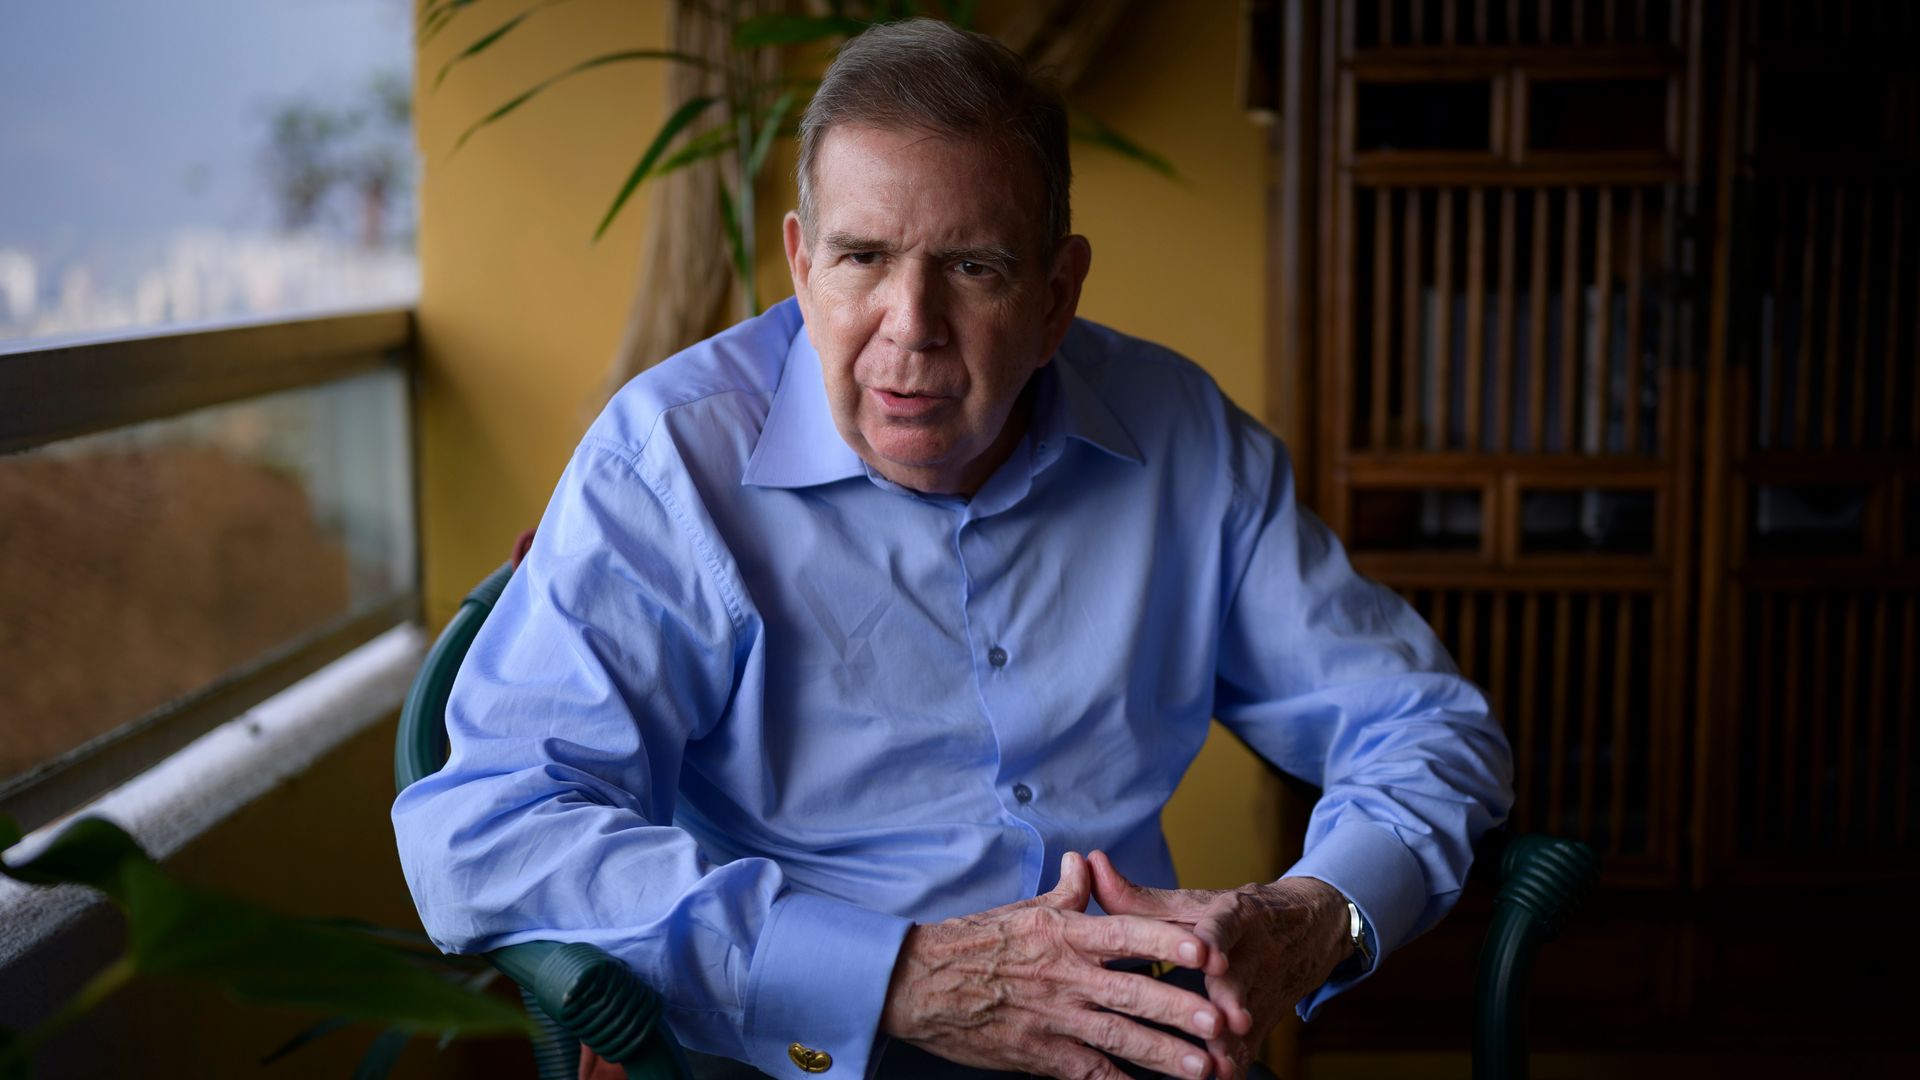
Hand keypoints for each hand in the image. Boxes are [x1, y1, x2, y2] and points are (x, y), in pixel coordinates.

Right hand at [880, 851, 1225, 1079]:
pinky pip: (1088, 1073)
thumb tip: (1087, 863)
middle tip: (1220, 1020)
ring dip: (1163, 1055)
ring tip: (1204, 1068)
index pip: (1124, 933)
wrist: (919, 984)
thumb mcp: (1022, 910)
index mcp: (1063, 935)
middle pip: (1132, 991)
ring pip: (1119, 1037)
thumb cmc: (973, 943)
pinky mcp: (1039, 1054)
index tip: (1204, 949)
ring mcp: (1054, 1019)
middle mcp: (1065, 976)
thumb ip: (1065, 893)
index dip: (1166, 940)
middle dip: (1179, 1007)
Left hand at [1087, 851, 1352, 1079]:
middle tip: (1223, 1020)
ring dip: (1233, 1039)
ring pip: (1247, 1014)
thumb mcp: (1190, 904)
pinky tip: (1221, 1078)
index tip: (1208, 956)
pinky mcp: (1264, 1018)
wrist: (1306, 931)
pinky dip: (1236, 1062)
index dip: (1216, 939)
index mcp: (1235, 914)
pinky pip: (1250, 1044)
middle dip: (1231, 998)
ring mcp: (1263, 987)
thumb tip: (1090, 862)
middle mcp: (1254, 950)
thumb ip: (1137, 895)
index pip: (1226, 924)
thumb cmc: (1230, 918)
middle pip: (1240, 976)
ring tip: (1217, 1062)